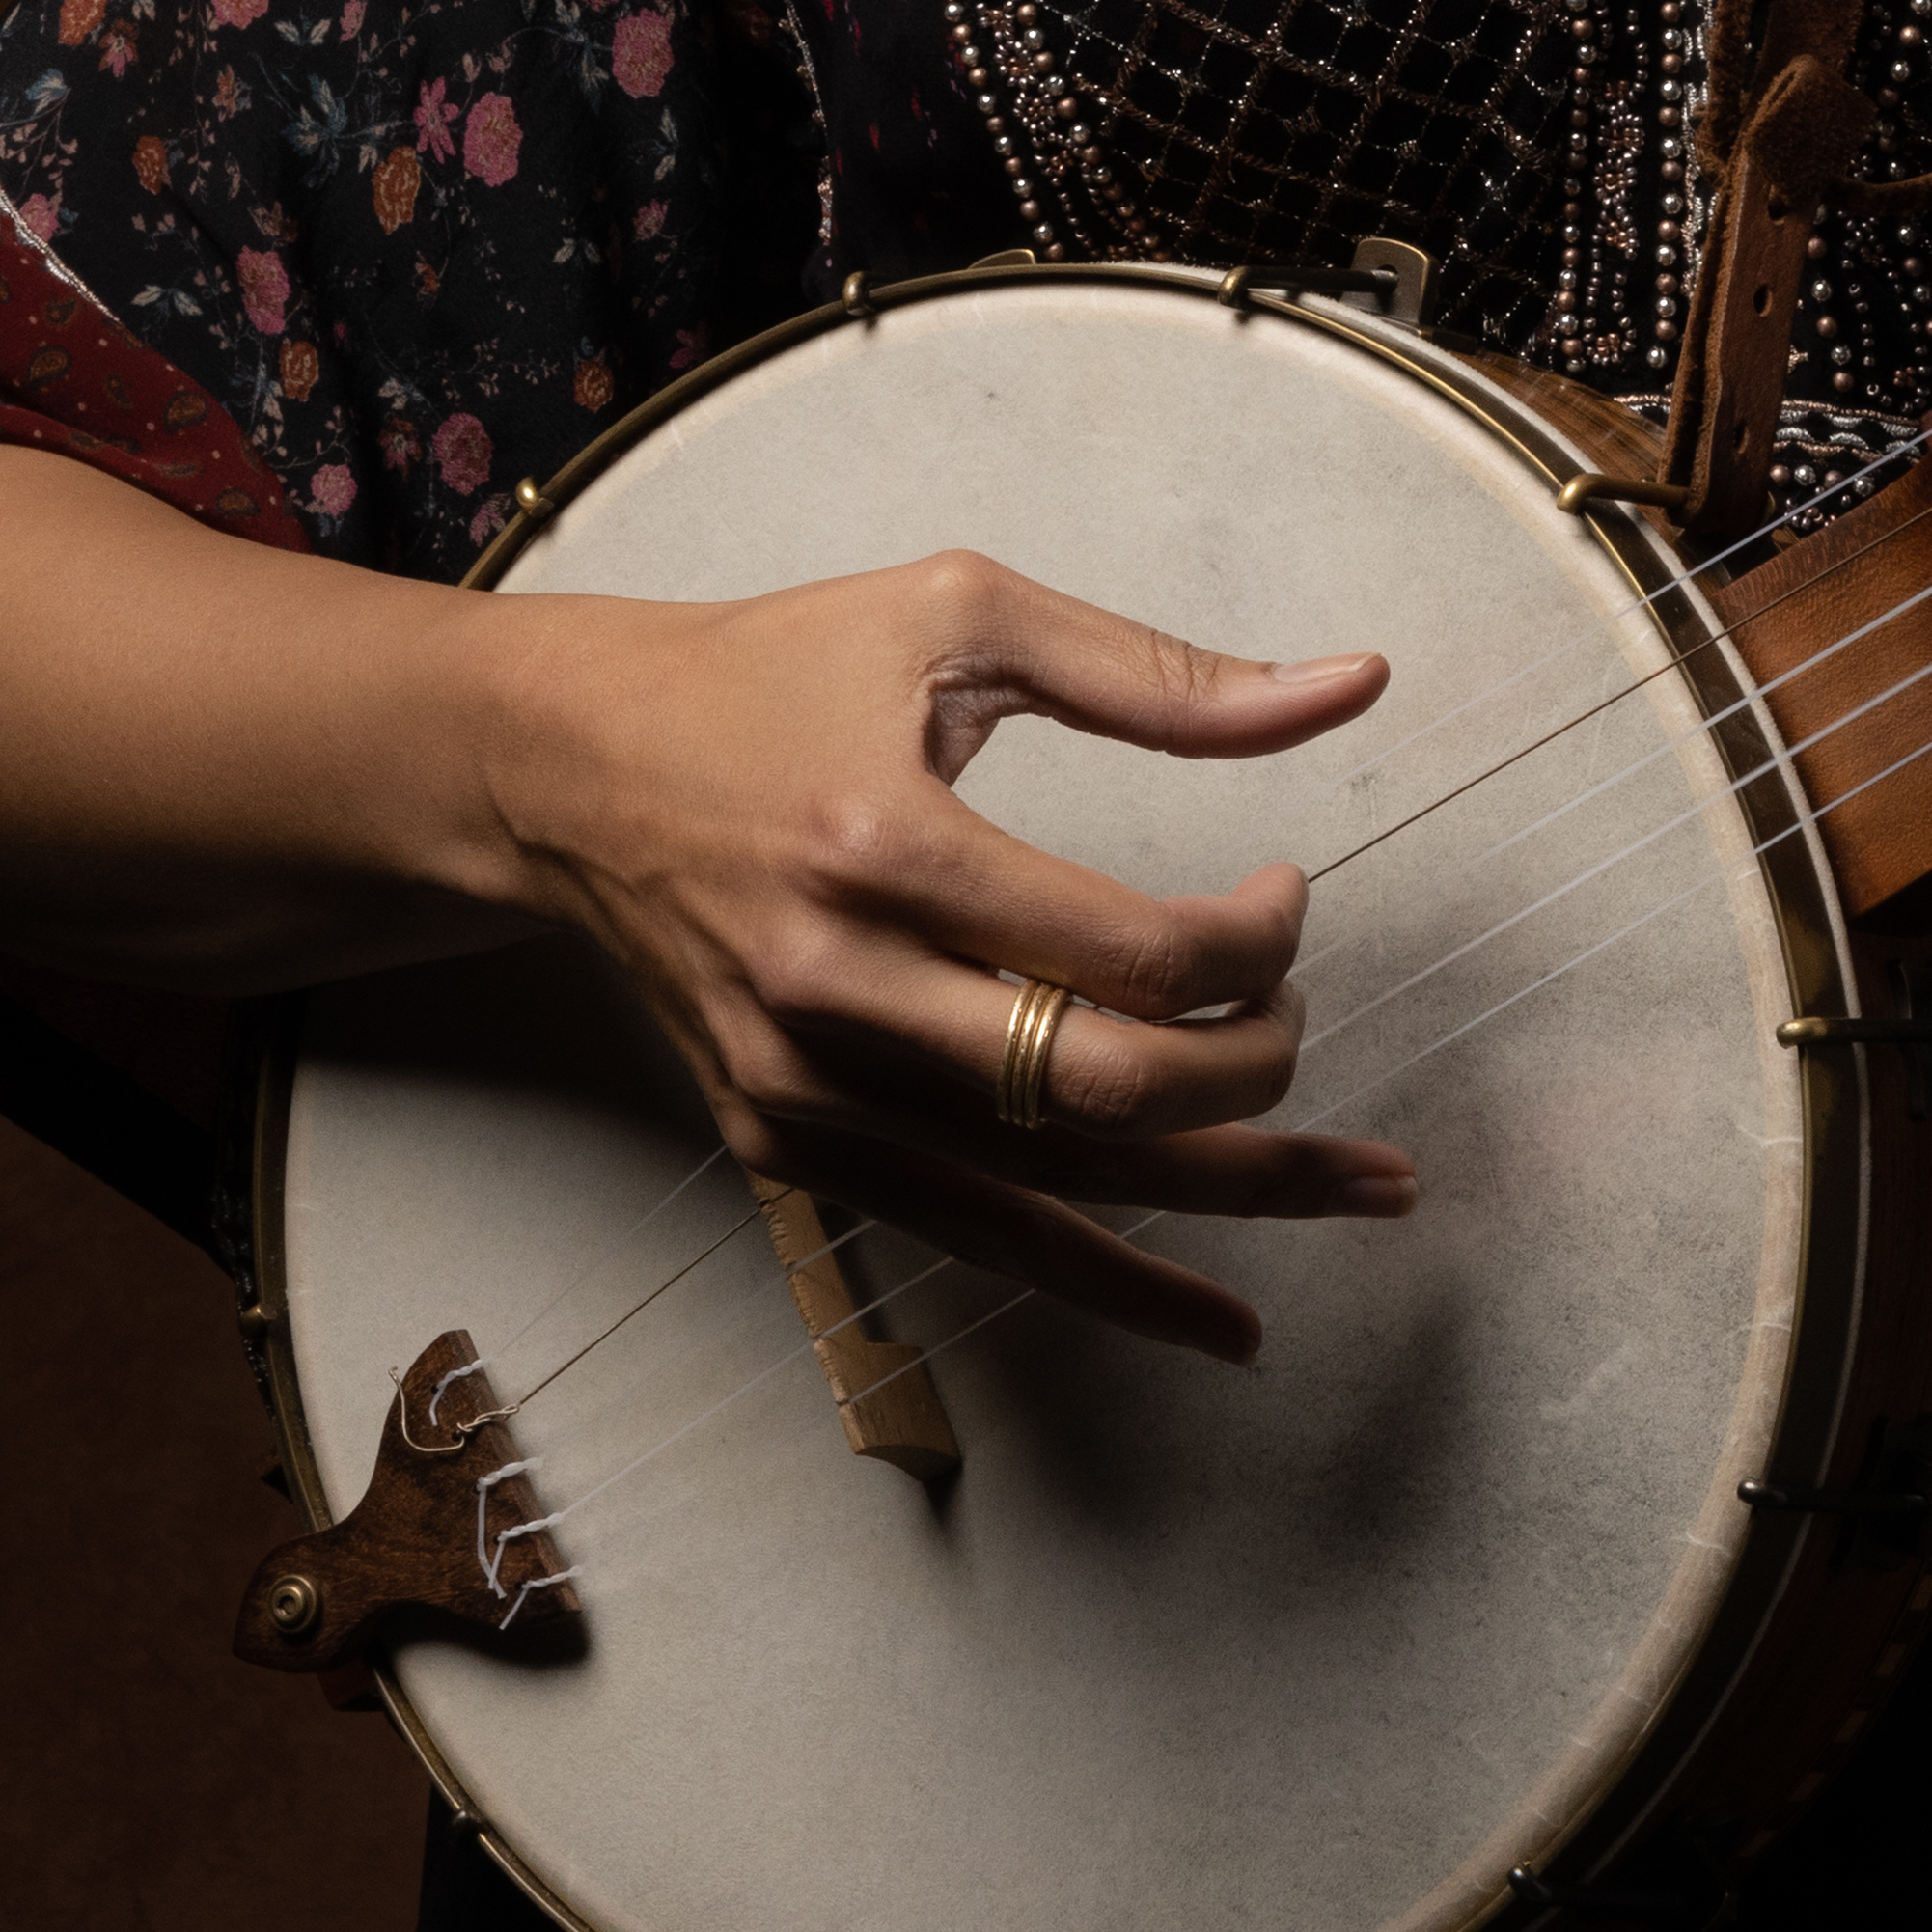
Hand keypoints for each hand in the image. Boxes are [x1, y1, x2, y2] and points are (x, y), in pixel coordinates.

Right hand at [450, 550, 1414, 1361]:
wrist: (563, 770)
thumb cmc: (770, 675)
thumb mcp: (959, 614)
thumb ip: (1161, 673)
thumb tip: (1353, 687)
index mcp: (885, 845)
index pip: (1133, 955)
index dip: (1256, 942)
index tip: (1283, 895)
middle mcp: (837, 989)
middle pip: (1107, 1090)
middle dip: (1257, 1068)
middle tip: (1302, 1015)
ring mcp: (804, 1089)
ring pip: (1062, 1188)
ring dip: (1235, 1195)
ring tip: (1368, 1189)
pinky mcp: (786, 1145)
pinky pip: (979, 1237)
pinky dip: (1113, 1285)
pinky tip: (1224, 1317)